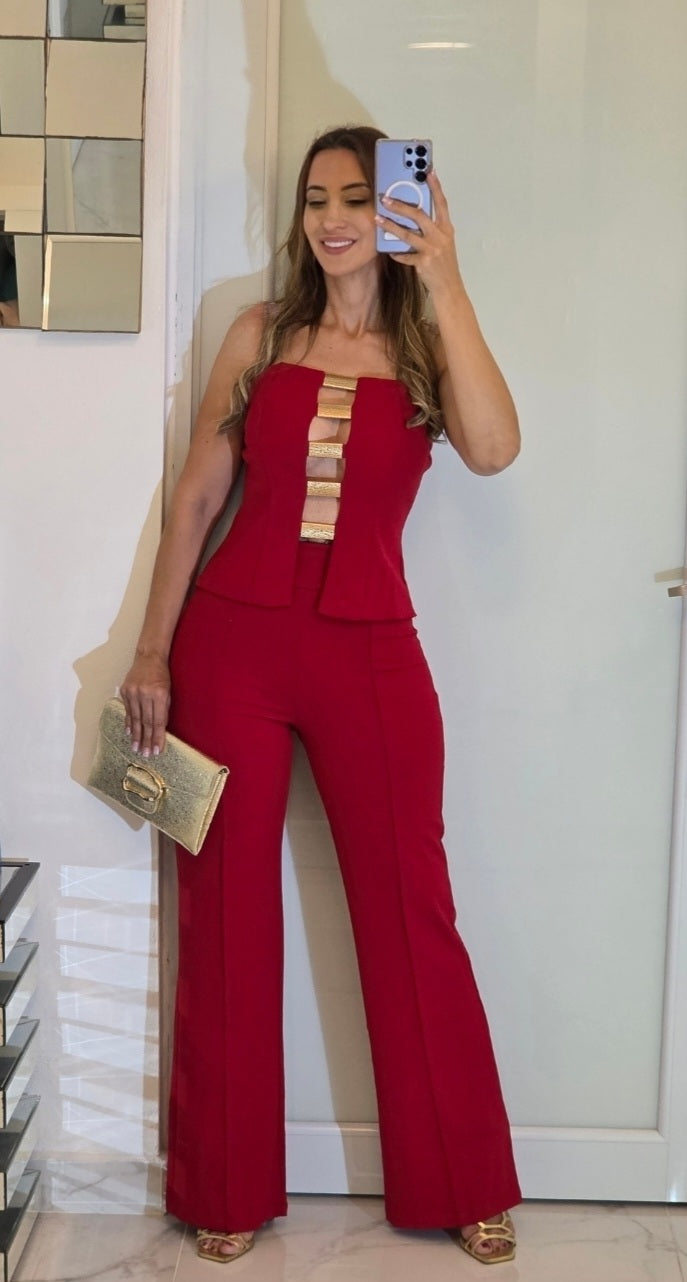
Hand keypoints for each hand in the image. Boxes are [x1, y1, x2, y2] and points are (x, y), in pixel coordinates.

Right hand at [119, 653, 170, 756]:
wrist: (149, 657)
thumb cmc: (162, 675)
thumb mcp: (168, 692)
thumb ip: (163, 710)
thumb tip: (159, 730)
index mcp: (159, 694)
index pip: (158, 721)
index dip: (158, 737)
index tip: (157, 750)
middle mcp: (145, 693)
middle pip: (146, 722)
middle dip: (146, 740)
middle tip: (146, 754)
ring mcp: (133, 692)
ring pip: (135, 718)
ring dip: (136, 735)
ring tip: (137, 748)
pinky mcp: (125, 690)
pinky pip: (128, 710)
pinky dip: (129, 723)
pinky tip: (129, 733)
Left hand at [374, 170, 462, 296]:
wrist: (449, 287)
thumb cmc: (444, 263)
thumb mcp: (443, 242)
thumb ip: (431, 228)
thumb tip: (412, 215)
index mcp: (446, 228)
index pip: (441, 203)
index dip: (435, 187)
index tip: (428, 171)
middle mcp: (440, 236)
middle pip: (419, 215)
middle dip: (400, 206)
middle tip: (385, 199)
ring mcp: (432, 249)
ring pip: (408, 234)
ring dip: (390, 225)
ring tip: (378, 218)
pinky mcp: (424, 262)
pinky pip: (405, 255)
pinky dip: (396, 253)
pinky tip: (389, 251)